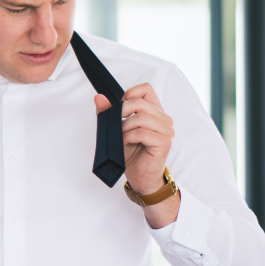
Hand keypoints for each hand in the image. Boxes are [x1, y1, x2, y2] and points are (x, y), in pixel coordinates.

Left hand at [94, 83, 179, 227]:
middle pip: (140, 102)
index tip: (120, 106)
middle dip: (121, 113)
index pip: (146, 89)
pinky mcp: (164, 143)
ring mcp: (166, 131)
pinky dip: (129, 137)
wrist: (139, 176)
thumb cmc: (130, 153)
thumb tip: (98, 97)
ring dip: (125, 127)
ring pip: (141, 118)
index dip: (130, 93)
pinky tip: (126, 143)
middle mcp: (163, 119)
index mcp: (154, 112)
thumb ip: (108, 113)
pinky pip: (142, 133)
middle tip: (116, 126)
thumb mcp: (115, 130)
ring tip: (122, 137)